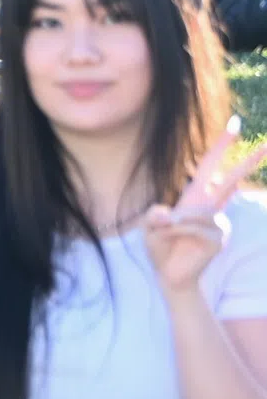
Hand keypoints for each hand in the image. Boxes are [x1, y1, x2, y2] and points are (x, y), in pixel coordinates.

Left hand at [143, 123, 266, 294]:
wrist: (169, 274)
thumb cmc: (161, 247)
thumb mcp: (150, 228)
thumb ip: (154, 217)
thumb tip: (166, 213)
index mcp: (196, 197)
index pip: (210, 166)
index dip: (222, 146)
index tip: (236, 124)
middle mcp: (211, 206)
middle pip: (231, 179)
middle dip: (249, 161)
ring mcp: (219, 222)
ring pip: (197, 211)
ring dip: (174, 222)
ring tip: (163, 231)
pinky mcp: (219, 238)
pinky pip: (196, 227)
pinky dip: (178, 230)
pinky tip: (172, 238)